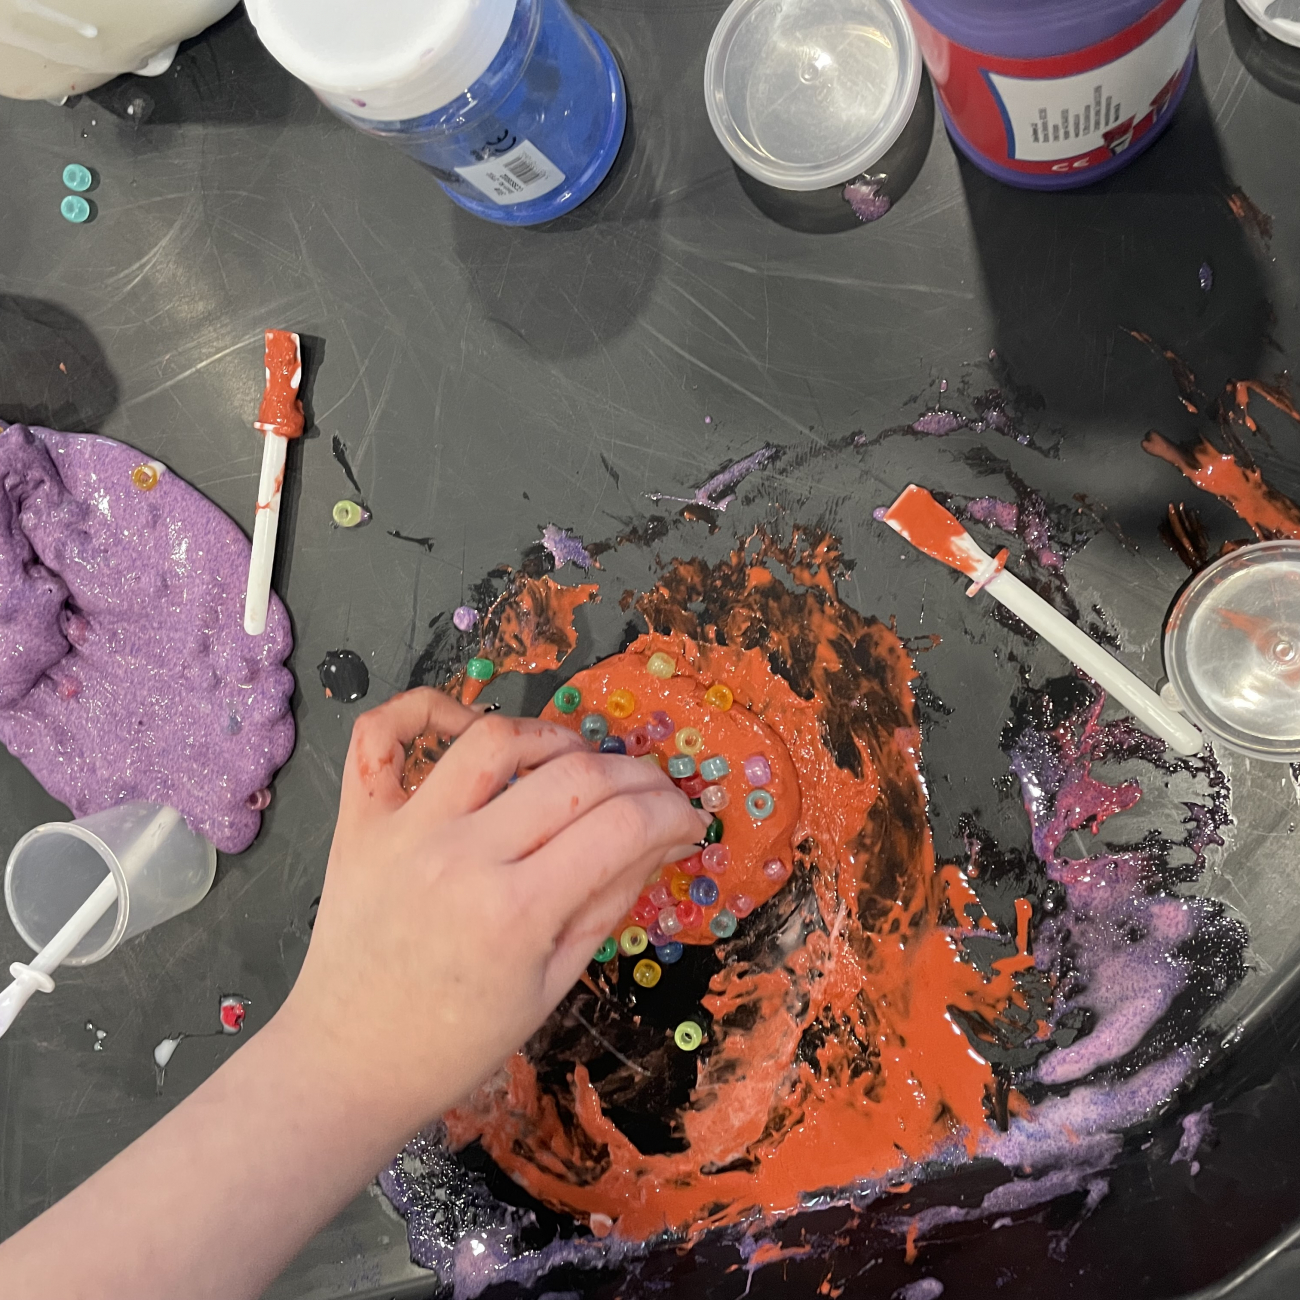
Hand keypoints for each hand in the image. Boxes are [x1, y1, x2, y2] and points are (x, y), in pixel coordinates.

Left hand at [280, 687, 708, 1137]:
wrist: (347, 1064)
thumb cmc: (458, 1042)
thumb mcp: (553, 985)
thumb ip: (609, 900)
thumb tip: (662, 838)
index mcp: (517, 913)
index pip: (623, 826)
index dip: (672, 813)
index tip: (687, 821)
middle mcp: (462, 857)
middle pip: (574, 776)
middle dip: (636, 778)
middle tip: (651, 797)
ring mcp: (404, 831)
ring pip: (495, 738)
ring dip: (554, 738)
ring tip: (577, 763)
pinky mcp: (359, 821)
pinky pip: (383, 735)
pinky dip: (425, 710)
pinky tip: (466, 724)